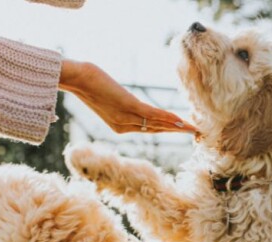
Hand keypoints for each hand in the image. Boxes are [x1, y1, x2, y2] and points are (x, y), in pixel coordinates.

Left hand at [59, 60, 198, 134]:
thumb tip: (121, 96)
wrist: (77, 79)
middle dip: (175, 131)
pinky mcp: (127, 106)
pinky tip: (179, 121)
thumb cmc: (88, 82)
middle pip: (155, 129)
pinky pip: (151, 115)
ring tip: (192, 129)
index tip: (180, 128)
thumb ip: (116, 99)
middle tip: (194, 132)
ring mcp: (126, 117)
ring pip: (156, 124)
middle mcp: (123, 125)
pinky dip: (166, 119)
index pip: (147, 129)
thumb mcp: (104, 94)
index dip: (165, 129)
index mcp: (118, 125)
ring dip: (176, 127)